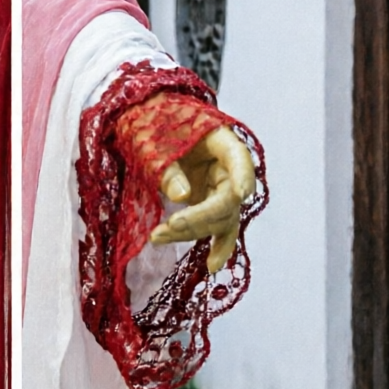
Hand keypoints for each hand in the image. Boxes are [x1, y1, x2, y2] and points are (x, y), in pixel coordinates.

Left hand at [149, 125, 256, 272]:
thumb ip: (168, 168)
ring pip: (220, 218)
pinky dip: (214, 244)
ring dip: (192, 232)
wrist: (145, 123)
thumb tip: (183, 197)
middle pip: (227, 199)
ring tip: (158, 237)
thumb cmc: (151, 124)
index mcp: (220, 140)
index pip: (239, 159)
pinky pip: (216, 225)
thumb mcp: (152, 141)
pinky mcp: (208, 202)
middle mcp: (227, 167)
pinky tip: (212, 265)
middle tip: (169, 227)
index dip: (243, 176)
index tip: (240, 194)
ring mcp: (219, 187)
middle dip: (200, 217)